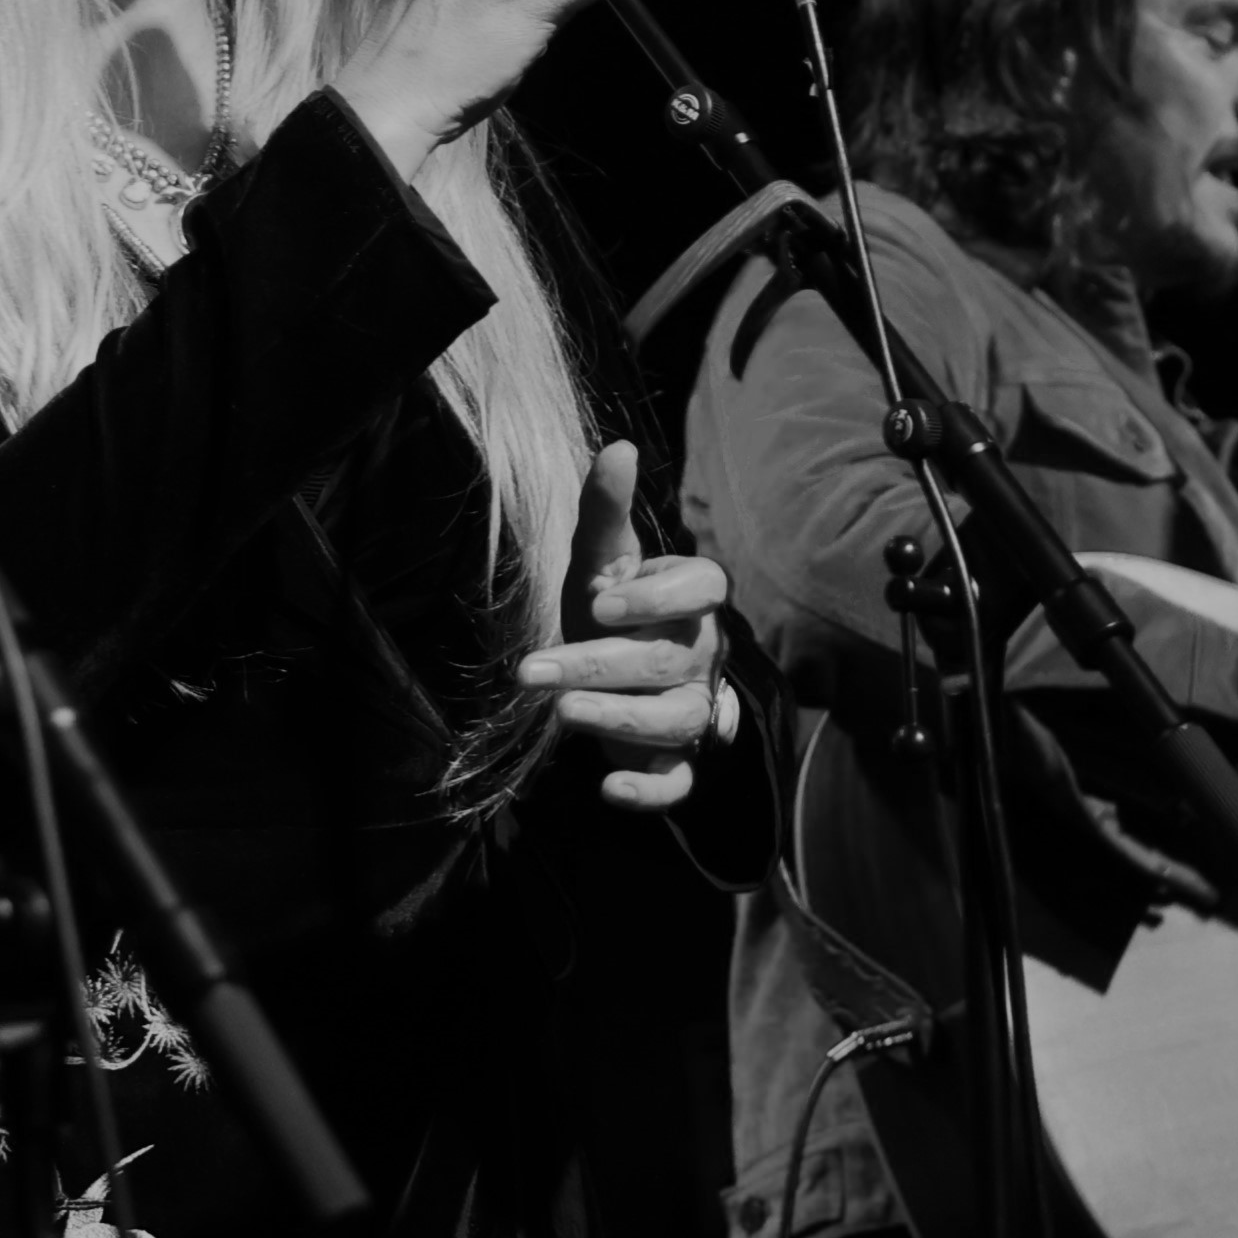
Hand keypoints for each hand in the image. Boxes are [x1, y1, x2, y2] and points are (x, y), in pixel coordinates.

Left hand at [515, 440, 730, 811]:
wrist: (611, 671)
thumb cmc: (607, 604)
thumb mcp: (601, 557)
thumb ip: (606, 507)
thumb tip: (619, 446)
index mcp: (692, 598)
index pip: (703, 588)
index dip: (657, 597)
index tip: (600, 603)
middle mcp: (699, 653)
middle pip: (666, 661)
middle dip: (599, 666)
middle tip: (534, 672)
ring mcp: (692, 709)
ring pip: (674, 721)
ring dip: (618, 722)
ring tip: (562, 715)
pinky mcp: (677, 759)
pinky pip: (679, 782)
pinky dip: (649, 791)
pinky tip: (609, 790)